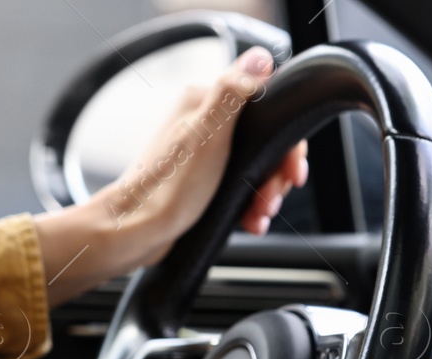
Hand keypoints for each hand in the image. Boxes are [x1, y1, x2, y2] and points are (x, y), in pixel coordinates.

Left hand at [35, 46, 308, 305]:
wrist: (139, 228)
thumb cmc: (170, 185)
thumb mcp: (209, 133)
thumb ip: (234, 92)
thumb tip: (259, 57)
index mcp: (204, 102)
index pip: (267, 108)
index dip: (287, 141)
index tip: (292, 171)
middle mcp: (204, 122)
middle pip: (265, 141)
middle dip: (276, 173)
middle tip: (273, 196)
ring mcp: (205, 152)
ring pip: (256, 167)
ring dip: (267, 193)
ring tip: (261, 213)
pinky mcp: (204, 179)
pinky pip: (241, 187)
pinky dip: (251, 205)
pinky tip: (251, 220)